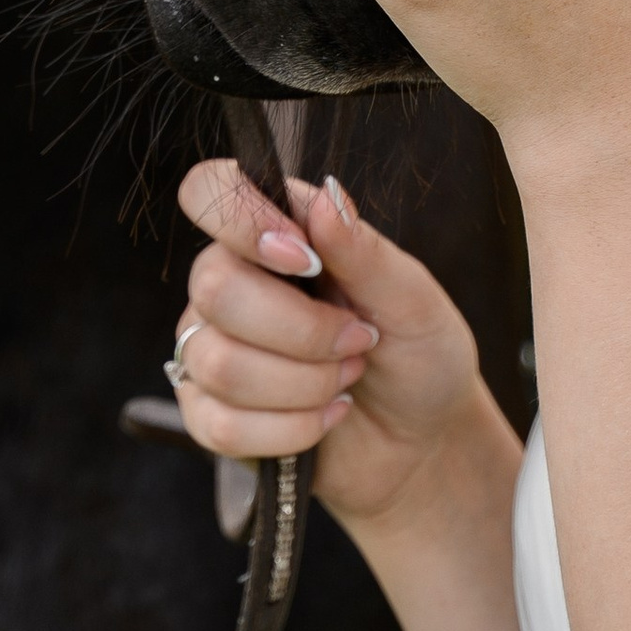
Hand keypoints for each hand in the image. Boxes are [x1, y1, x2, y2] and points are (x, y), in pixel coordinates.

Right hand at [170, 163, 487, 533]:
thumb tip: (324, 196)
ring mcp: (210, 349)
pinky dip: (291, 429)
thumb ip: (363, 250)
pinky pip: (221, 426)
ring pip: (220, 364)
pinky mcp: (209, 416)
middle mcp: (231, 282)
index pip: (208, 191)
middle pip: (215, 289)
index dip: (241, 221)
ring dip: (305, 384)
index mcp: (275, 233)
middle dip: (303, 331)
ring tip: (347, 380)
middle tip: (358, 342)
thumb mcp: (412, 299)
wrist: (422, 440)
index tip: (305, 260)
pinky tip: (327, 418)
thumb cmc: (418, 355)